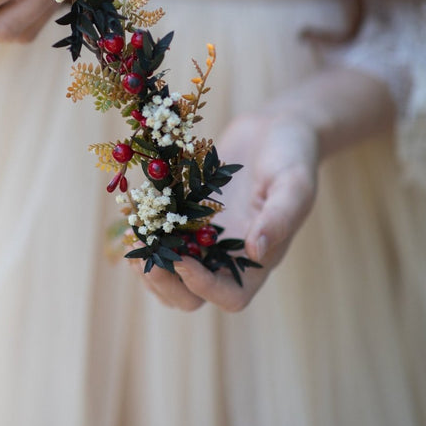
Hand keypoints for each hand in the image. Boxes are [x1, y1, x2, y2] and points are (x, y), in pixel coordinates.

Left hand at [136, 111, 318, 312]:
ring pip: (169, 273)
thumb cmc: (293, 156)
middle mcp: (226, 257)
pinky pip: (160, 235)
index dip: (204, 287)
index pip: (230, 297)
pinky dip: (144, 231)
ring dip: (148, 263)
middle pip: (190, 295)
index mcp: (257, 261)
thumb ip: (279, 217)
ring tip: (134, 238)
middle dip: (164, 282)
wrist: (275, 128)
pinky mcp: (185, 215)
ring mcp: (203, 238)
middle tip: (144, 257)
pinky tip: (131, 215)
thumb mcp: (294, 183)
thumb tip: (255, 251)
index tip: (184, 261)